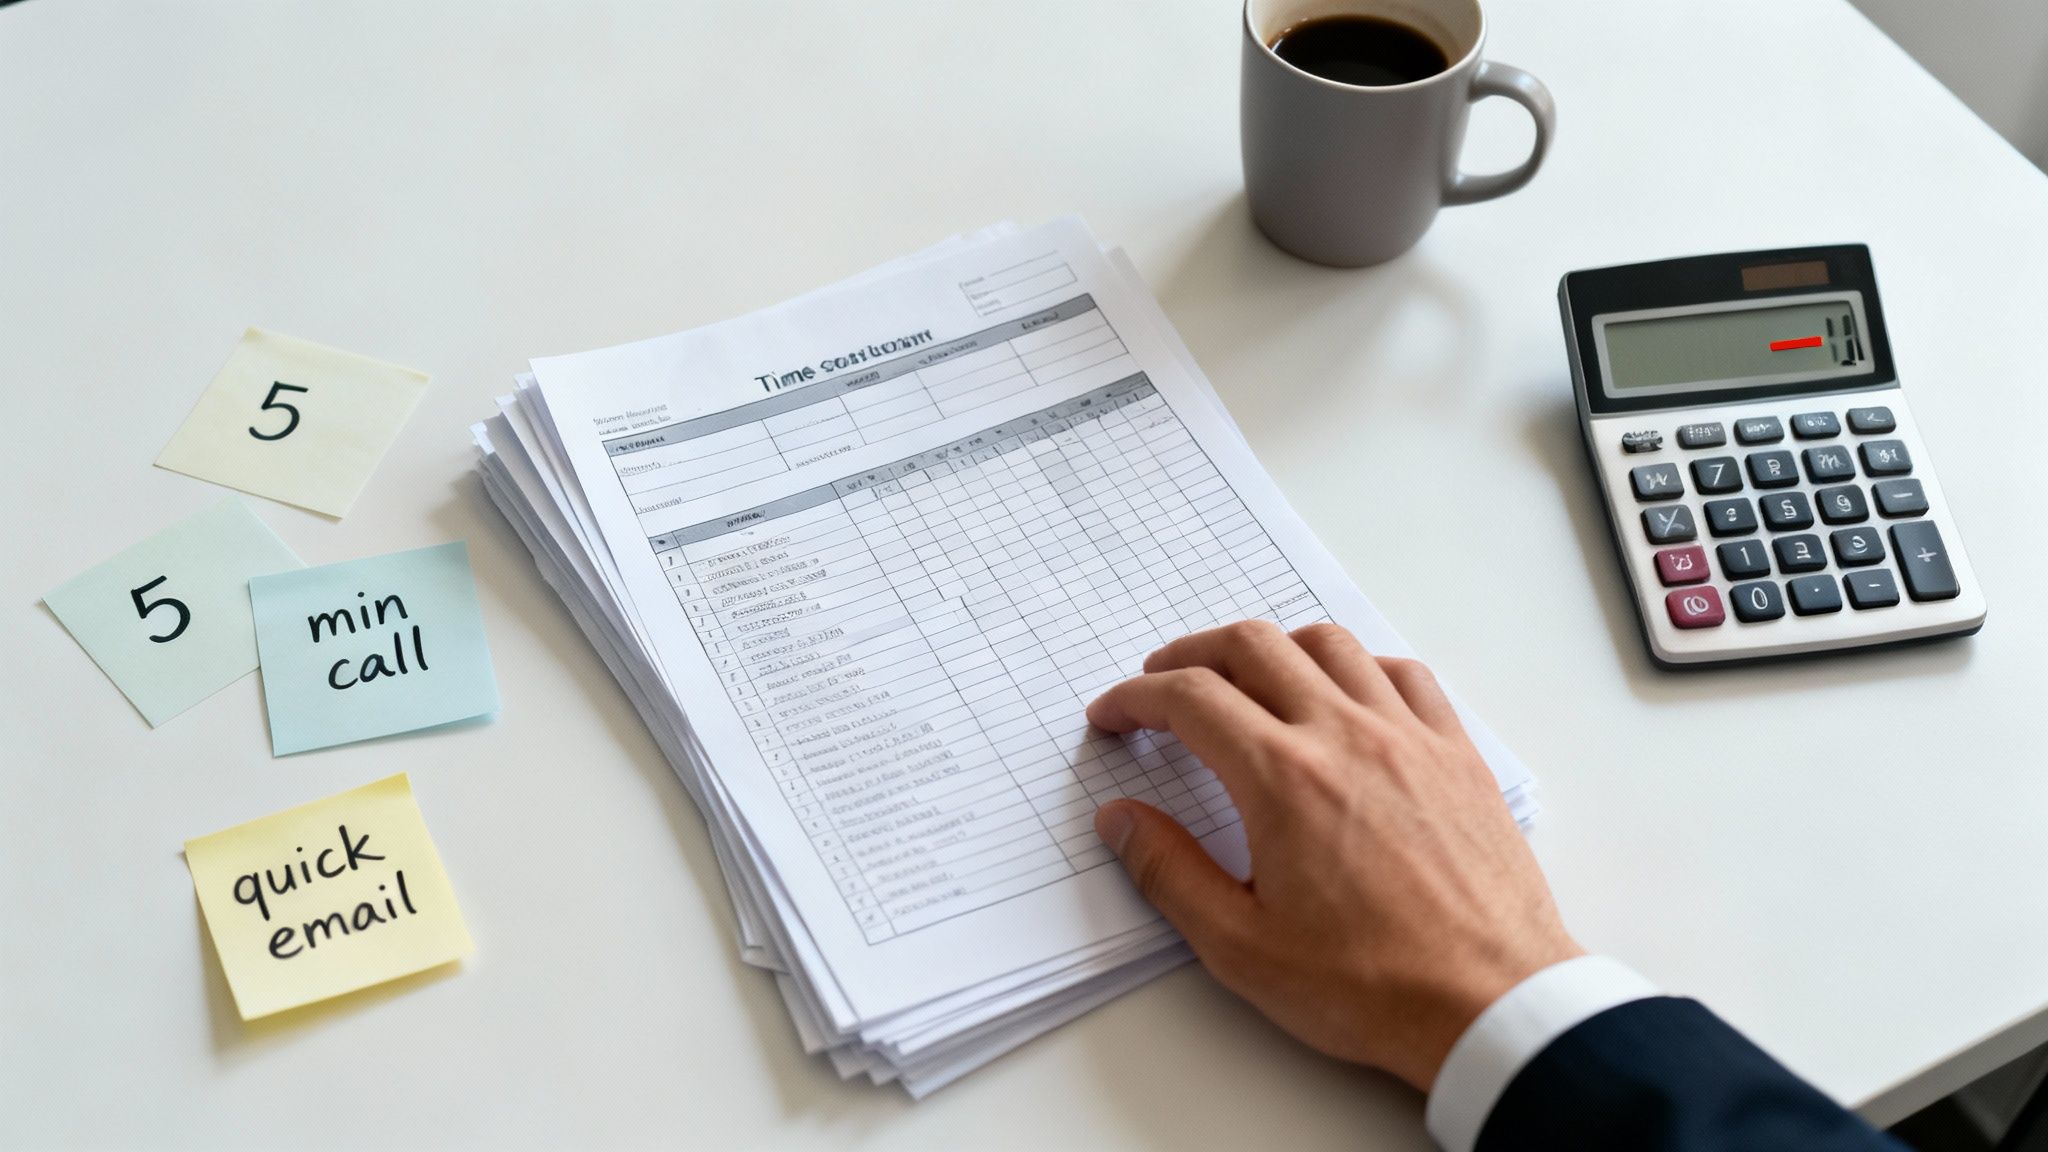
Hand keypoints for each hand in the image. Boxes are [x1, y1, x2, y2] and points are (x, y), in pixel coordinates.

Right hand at [1087, 621, 1580, 1090]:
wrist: (1491, 1003)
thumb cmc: (1372, 986)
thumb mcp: (1241, 947)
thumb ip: (1168, 872)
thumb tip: (1120, 820)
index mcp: (1283, 779)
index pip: (1190, 699)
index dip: (1136, 699)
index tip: (1114, 716)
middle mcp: (1344, 735)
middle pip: (1252, 646)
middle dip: (1191, 654)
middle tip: (1161, 685)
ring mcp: (1408, 736)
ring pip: (1327, 644)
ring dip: (1271, 648)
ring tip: (1244, 679)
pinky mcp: (1455, 753)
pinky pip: (1401, 673)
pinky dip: (1355, 665)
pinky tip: (1342, 695)